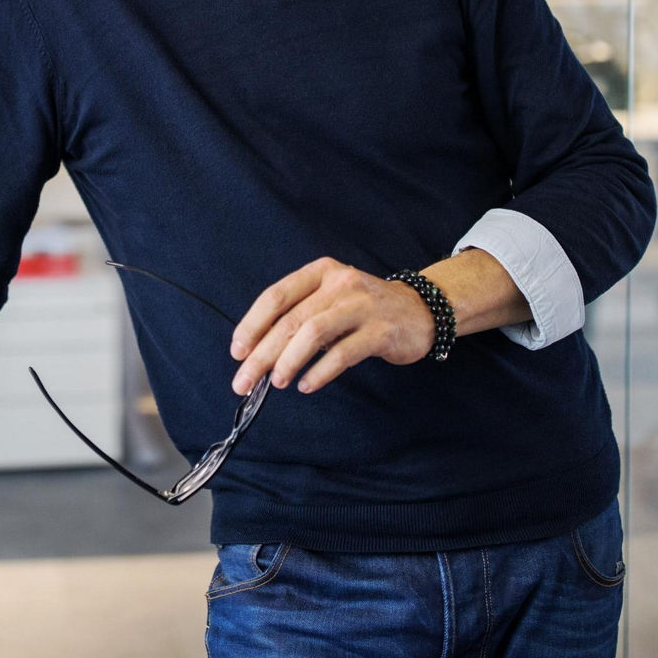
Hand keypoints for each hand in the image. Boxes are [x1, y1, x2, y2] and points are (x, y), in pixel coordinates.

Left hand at [230, 257, 433, 394]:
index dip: (252, 324)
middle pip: (291, 319)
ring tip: (276, 382)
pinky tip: (306, 385)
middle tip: (244, 380)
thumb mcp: (330, 298)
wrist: (421, 310)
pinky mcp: (381, 331)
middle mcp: (340, 283)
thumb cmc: (364, 308)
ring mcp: (362, 305)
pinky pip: (343, 353)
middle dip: (262, 353)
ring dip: (288, 361)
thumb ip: (300, 315)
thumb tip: (259, 351)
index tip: (237, 351)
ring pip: (314, 333)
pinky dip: (320, 372)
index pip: (276, 296)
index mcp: (321, 272)